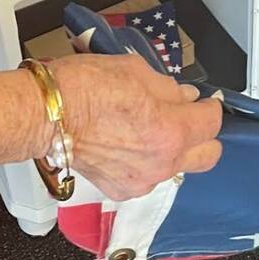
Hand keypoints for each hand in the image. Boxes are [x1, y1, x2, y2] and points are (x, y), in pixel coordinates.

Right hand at [51, 54, 222, 200]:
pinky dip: (143, 163)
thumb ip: (168, 87)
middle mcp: (162, 162)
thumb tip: (184, 96)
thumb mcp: (136, 70)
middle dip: (203, 136)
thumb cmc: (85, 86)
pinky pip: (146, 177)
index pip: (212, 122)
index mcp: (172, 130)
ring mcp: (142, 181)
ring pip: (175, 167)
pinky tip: (124, 144)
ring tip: (146, 129)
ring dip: (171, 150)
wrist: (47, 114)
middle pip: (207, 156)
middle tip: (186, 118)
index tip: (203, 100)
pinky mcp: (120, 190)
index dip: (210, 106)